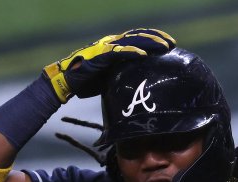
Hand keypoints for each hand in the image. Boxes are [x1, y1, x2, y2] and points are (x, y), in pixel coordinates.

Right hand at [43, 28, 174, 101]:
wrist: (65, 81)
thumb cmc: (85, 81)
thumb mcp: (109, 78)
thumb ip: (121, 76)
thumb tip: (136, 87)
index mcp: (114, 47)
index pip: (137, 38)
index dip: (153, 39)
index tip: (168, 45)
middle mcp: (111, 43)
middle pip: (139, 36)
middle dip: (156, 38)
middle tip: (172, 43)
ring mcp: (106, 48)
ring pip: (132, 41)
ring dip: (149, 43)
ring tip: (164, 46)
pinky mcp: (100, 55)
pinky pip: (119, 52)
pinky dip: (132, 52)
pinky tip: (144, 54)